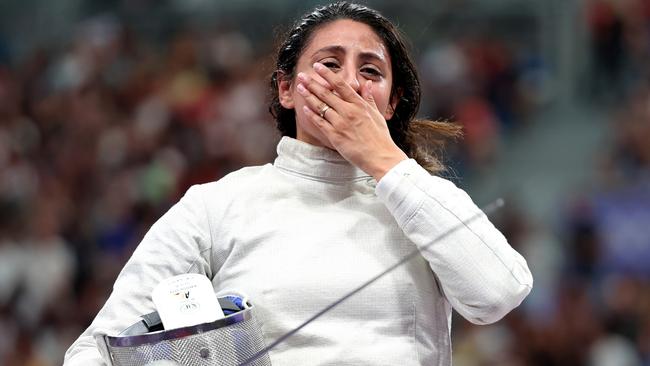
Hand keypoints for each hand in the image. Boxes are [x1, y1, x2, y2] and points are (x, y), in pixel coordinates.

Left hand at [296, 62, 407, 180]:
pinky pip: (320, 122)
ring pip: (320, 106)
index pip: (340, 84)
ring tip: (300, 88)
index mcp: (359, 104)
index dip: (327, 74)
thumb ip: (369, 98)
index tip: (318, 66)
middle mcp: (348, 111)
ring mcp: (340, 123)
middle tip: (302, 75)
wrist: (380, 157)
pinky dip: (311, 114)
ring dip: (308, 96)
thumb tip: (367, 83)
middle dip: (312, 83)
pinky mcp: (335, 136)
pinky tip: (304, 108)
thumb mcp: (377, 114)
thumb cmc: (380, 137)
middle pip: (326, 93)